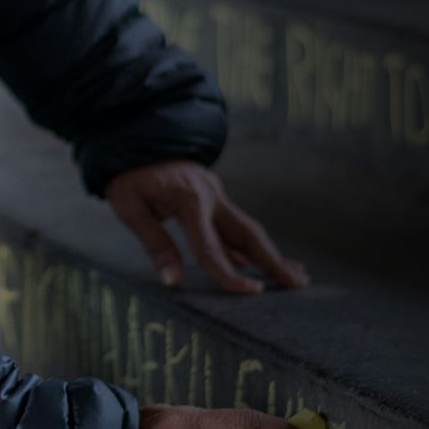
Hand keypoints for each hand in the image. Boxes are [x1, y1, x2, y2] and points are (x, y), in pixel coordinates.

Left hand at [105, 159, 306, 294]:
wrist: (136, 136)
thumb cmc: (129, 175)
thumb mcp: (129, 207)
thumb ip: (155, 243)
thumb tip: (173, 281)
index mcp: (190, 200)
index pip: (211, 248)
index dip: (230, 274)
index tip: (251, 293)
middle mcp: (211, 197)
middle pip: (249, 234)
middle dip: (274, 261)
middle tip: (300, 284)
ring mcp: (216, 196)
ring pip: (249, 230)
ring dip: (271, 254)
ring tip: (296, 276)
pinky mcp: (214, 198)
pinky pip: (236, 227)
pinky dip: (252, 247)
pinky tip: (265, 263)